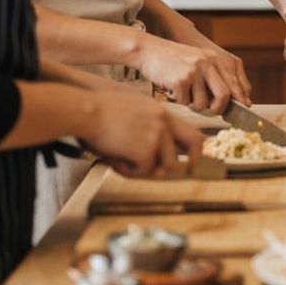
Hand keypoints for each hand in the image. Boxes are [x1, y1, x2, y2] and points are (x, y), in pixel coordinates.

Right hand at [80, 91, 203, 177]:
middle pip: (193, 145)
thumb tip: (158, 162)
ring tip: (124, 161)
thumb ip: (149, 130)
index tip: (194, 160)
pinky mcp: (146, 149)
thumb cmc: (102, 112)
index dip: (197, 147)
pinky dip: (130, 172)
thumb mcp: (134, 111)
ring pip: (165, 165)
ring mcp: (157, 135)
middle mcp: (164, 122)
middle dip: (192, 162)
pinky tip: (117, 162)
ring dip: (146, 169)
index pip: (191, 129)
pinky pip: (144, 171)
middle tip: (188, 173)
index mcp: (162, 112)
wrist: (87, 111)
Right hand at [135, 33, 250, 111]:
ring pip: (203, 104)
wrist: (149, 51)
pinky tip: (174, 89)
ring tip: (186, 94)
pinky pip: (186, 103)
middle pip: (224, 95)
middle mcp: (206, 63)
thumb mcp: (198, 60)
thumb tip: (232, 98)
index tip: (243, 109)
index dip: (239, 98)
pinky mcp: (180, 80)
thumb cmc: (174, 60)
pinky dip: (180, 101)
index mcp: (214, 58)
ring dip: (195, 105)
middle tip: (212, 111)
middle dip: (219, 108)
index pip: (233, 82)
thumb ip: (214, 75)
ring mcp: (193, 71)